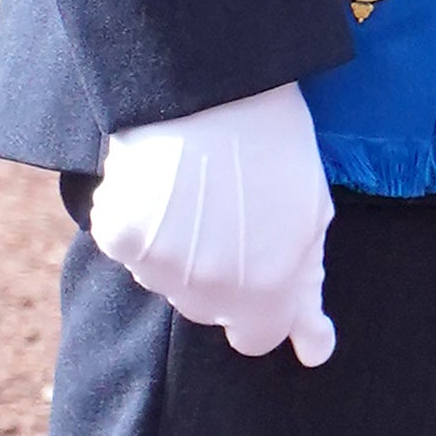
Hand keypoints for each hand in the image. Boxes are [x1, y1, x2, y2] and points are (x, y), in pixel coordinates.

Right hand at [90, 83, 335, 364]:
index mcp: (267, 290)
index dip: (259, 302)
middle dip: (219, 274)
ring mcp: (162, 267)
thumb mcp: (311, 211)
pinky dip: (138, 221)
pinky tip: (157, 180)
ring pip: (165, 279)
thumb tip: (315, 353)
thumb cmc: (273, 140)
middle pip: (207, 308)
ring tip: (194, 187)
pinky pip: (128, 246)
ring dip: (177, 249)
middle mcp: (212, 291)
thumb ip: (307, 286)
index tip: (257, 262)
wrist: (211, 82)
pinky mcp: (120, 237)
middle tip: (227, 209)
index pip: (254, 337)